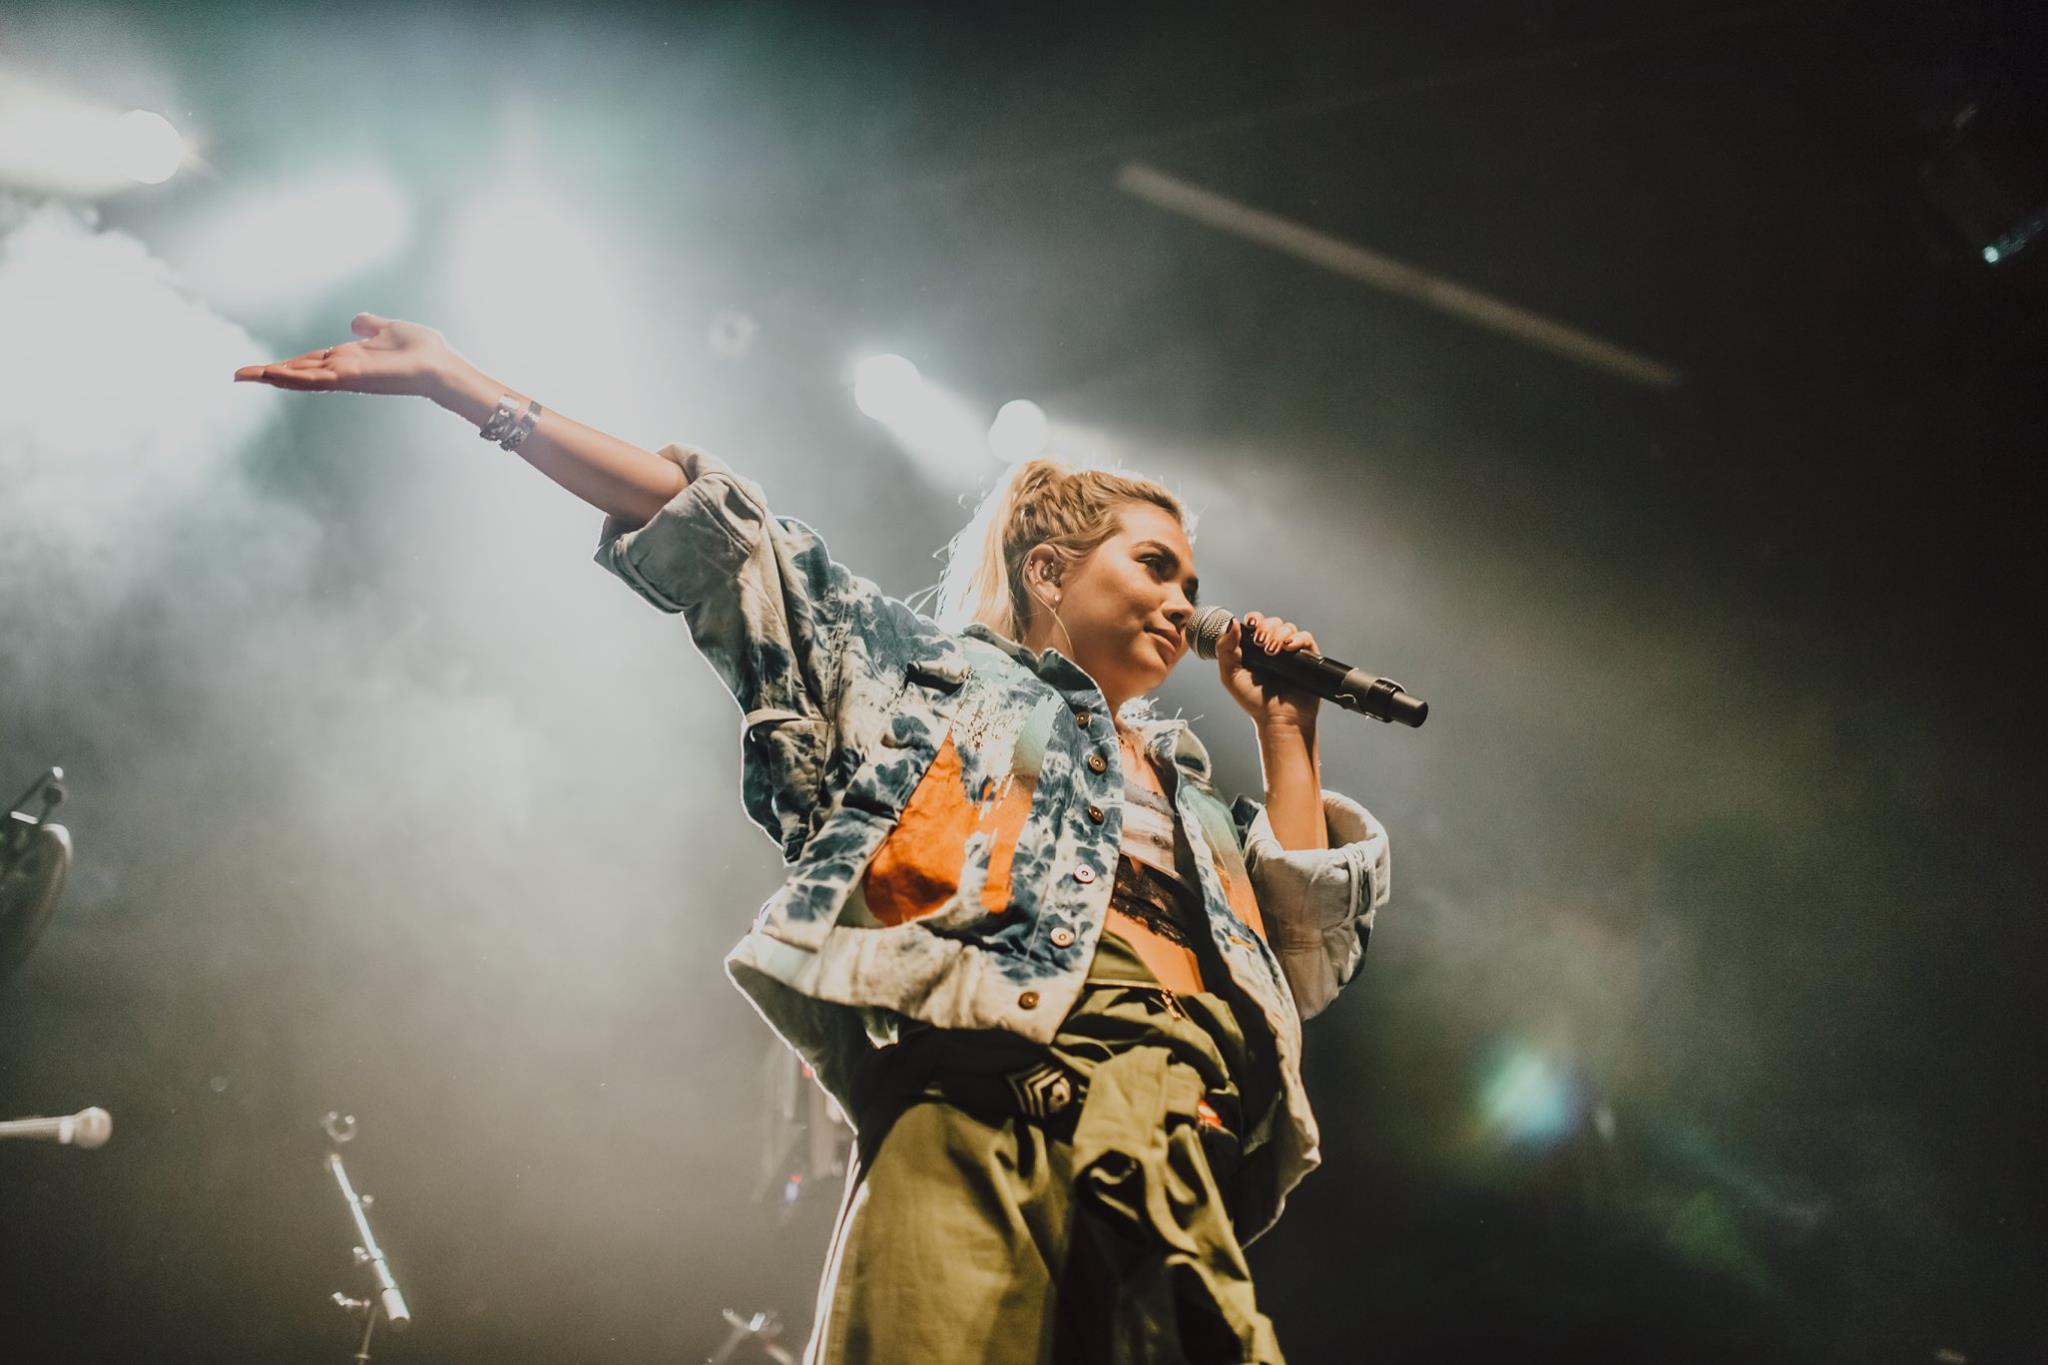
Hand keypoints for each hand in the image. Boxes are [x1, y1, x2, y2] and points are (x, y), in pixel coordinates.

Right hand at [232, 313, 455, 397]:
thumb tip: (357, 321)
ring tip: (243, 375)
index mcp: (348, 359)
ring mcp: (345, 376)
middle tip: (238, 375)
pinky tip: (272, 374)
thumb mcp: (389, 330)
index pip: (309, 361)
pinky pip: (316, 378)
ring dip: (272, 376)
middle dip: (269, 374)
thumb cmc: (422, 351)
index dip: (286, 364)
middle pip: (298, 371)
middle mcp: (343, 369)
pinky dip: (293, 377)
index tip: (262, 368)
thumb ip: (370, 326)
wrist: (441, 365)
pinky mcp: (351, 378)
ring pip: (301, 377)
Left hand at [1215, 610, 1321, 731]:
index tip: (1251, 624)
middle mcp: (1273, 647)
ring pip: (1288, 628)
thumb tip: (1231, 622)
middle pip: (1272, 622)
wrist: (1277, 719)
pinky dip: (1297, 639)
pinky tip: (1289, 648)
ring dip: (1279, 635)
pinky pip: (1305, 638)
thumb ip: (1225, 649)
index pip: (1256, 623)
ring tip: (1273, 652)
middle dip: (1266, 629)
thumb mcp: (1230, 675)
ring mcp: (1290, 652)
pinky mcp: (1307, 658)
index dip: (1254, 619)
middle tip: (1261, 644)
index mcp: (1254, 649)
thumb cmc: (1254, 701)